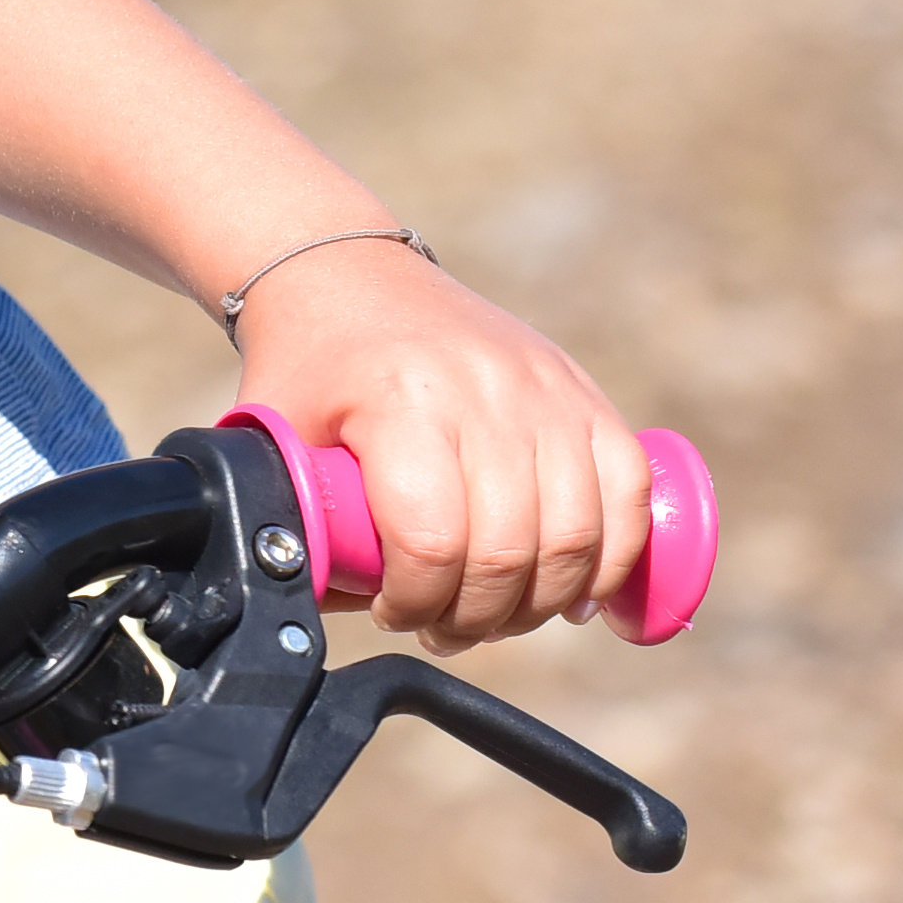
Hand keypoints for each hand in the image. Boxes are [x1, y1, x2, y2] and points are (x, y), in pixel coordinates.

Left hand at [229, 240, 649, 649]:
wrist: (352, 274)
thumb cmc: (309, 366)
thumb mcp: (274, 433)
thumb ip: (292, 518)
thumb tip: (319, 608)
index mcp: (400, 399)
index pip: (433, 540)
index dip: (416, 601)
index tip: (391, 612)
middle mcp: (487, 391)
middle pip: (512, 551)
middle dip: (478, 617)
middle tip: (444, 627)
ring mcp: (547, 390)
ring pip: (578, 536)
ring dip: (542, 603)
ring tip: (497, 615)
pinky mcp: (585, 393)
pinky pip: (628, 494)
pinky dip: (612, 560)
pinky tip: (573, 593)